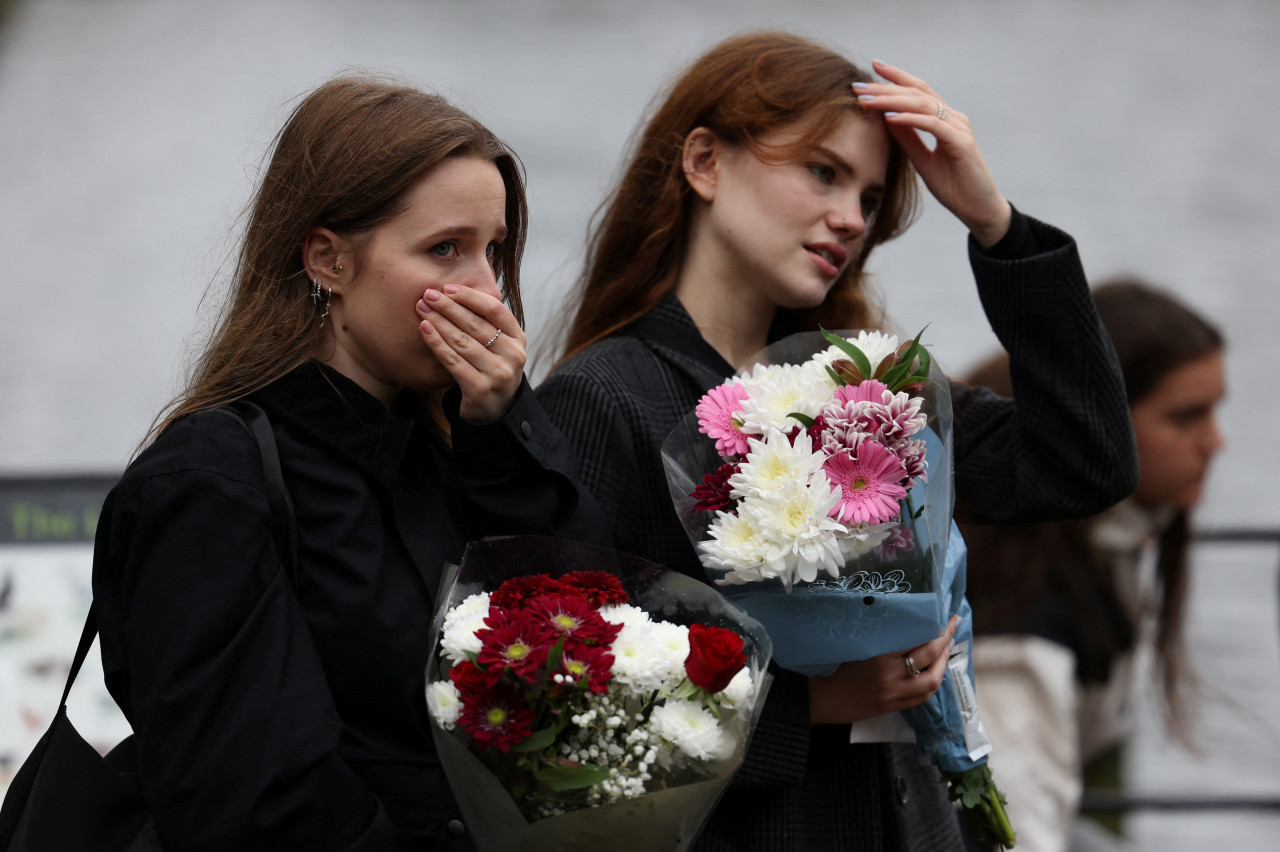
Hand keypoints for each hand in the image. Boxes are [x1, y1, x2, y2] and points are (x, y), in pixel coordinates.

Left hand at [416, 284, 526, 421]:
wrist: (495, 409)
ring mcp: (498, 374)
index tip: (447, 288)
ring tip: (422, 308)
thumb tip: (458, 289)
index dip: (470, 296)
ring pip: (462, 341)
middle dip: (449, 306)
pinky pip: (453, 361)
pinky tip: (424, 329)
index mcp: (518, 339)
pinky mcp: (480, 388)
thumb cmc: (491, 368)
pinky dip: (436, 343)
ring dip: (439, 321)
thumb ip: (487, 322)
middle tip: (428, 294)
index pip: (495, 310)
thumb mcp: (499, 345)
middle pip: (476, 324)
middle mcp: (513, 355)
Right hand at [808, 615, 958, 723]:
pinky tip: (936, 671)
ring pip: (932, 679)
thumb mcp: (855, 645)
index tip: (943, 614)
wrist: (820, 699)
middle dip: (946, 638)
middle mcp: (890, 675)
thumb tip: (905, 621)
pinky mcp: (893, 706)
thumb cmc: (832, 666)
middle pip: (929, 655)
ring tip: (947, 647)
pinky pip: (922, 696)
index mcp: (878, 656)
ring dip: (944, 662)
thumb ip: (880, 637)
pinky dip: (933, 681)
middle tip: (954, 624)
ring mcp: (893, 694)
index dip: (933, 626)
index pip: (915, 638)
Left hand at [855, 61, 1010, 246]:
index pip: (918, 91)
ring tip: (866, 100)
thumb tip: (886, 118)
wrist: (978, 209)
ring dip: (891, 101)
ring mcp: (959, 129)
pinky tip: (889, 118)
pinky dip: (910, 120)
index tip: (873, 66)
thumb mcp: (922, 160)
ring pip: (922, 105)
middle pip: (917, 93)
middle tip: (858, 85)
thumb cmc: (953, 186)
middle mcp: (953, 118)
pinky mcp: (962, 143)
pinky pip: (932, 125)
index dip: (896, 77)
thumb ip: (908, 139)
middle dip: (886, 87)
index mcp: (944, 120)